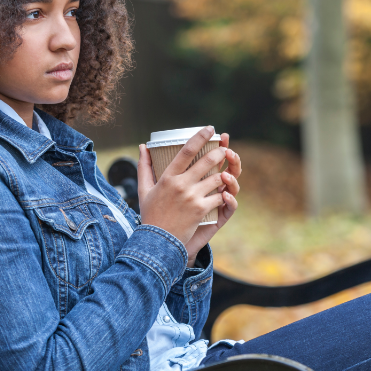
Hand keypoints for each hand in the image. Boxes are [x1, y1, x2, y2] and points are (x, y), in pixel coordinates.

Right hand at [137, 126, 230, 261]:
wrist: (157, 242)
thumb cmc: (151, 215)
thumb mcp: (144, 190)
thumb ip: (144, 167)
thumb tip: (143, 146)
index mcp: (168, 177)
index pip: (187, 150)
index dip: (200, 136)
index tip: (210, 129)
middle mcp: (181, 184)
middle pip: (207, 161)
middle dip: (220, 153)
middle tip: (225, 150)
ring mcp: (192, 197)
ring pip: (217, 179)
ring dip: (224, 174)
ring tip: (227, 171)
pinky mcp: (201, 210)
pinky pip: (219, 197)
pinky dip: (224, 195)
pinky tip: (225, 192)